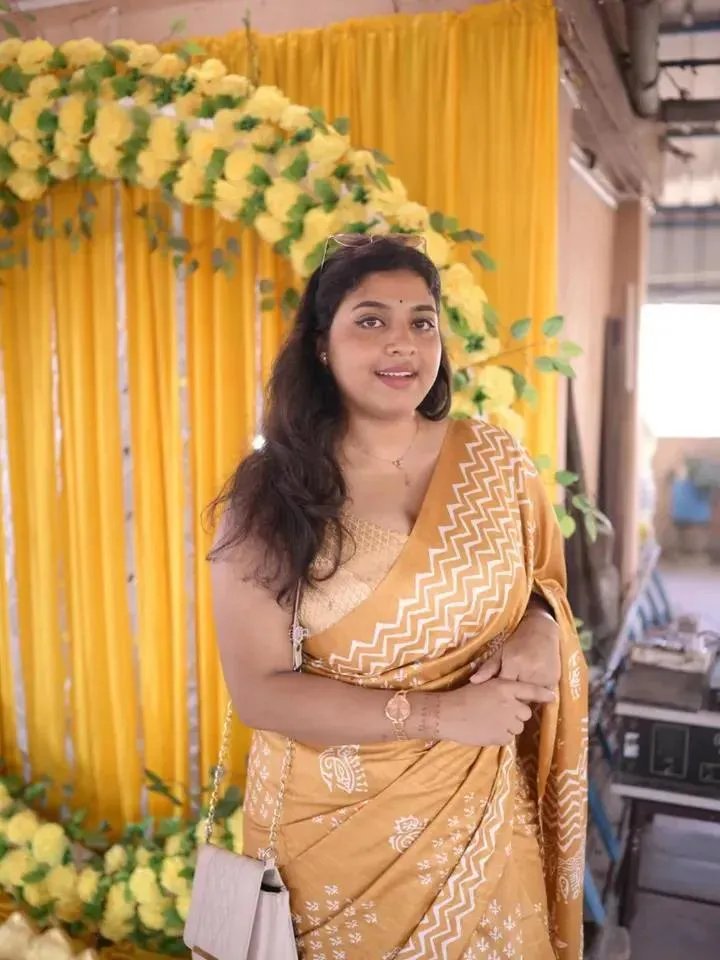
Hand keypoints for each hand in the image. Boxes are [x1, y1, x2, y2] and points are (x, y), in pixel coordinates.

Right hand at [439, 679, 555, 746]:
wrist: (448, 713)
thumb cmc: (463, 696)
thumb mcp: (483, 684)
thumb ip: (501, 689)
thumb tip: (515, 697)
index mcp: (505, 687)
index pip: (530, 690)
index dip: (543, 694)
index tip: (553, 697)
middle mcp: (509, 703)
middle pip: (525, 713)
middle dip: (517, 715)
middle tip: (499, 712)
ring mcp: (506, 721)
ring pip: (518, 727)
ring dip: (508, 726)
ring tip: (490, 721)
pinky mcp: (500, 736)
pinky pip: (508, 738)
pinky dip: (500, 736)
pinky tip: (486, 730)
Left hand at [470, 609, 560, 690]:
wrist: (543, 630)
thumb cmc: (517, 641)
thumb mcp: (500, 651)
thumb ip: (487, 668)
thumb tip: (472, 682)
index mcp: (514, 663)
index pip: (503, 688)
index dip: (498, 693)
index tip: (495, 692)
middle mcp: (531, 671)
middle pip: (517, 697)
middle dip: (511, 697)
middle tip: (507, 692)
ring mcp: (545, 677)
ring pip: (530, 699)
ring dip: (523, 697)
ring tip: (519, 689)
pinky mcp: (555, 680)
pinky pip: (542, 696)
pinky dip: (536, 696)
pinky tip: (531, 687)